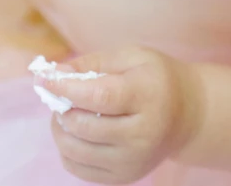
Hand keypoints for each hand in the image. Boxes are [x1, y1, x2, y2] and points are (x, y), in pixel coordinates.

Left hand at [45, 47, 203, 183]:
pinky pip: (78, 169)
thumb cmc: (154, 78)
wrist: (186, 115)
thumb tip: (54, 73)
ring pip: (76, 150)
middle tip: (59, 93)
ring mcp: (134, 161)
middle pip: (84, 126)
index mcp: (147, 97)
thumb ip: (92, 62)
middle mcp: (143, 135)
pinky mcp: (124, 177)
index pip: (99, 97)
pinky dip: (67, 148)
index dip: (66, 88)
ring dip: (60, 128)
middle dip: (61, 107)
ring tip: (66, 111)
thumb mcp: (130, 57)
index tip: (44, 78)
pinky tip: (75, 131)